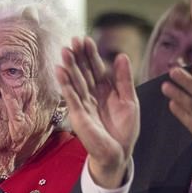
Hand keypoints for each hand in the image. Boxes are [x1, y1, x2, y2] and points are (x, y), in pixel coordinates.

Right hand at [56, 36, 139, 187]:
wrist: (119, 152)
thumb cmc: (124, 129)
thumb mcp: (129, 100)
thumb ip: (124, 79)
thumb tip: (121, 55)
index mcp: (105, 90)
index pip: (96, 68)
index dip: (91, 54)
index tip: (85, 39)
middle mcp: (92, 95)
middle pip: (84, 72)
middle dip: (78, 57)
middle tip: (72, 41)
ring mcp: (84, 105)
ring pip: (76, 83)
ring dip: (69, 68)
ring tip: (64, 53)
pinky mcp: (79, 116)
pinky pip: (72, 98)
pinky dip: (67, 85)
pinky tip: (61, 73)